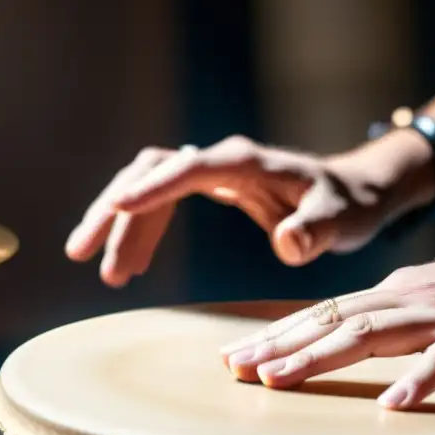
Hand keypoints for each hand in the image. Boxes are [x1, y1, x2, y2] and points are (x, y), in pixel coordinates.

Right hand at [65, 134, 433, 286]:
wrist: (352, 194)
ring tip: (108, 275)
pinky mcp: (209, 186)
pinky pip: (160, 202)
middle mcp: (222, 160)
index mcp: (247, 162)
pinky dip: (141, 231)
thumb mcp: (341, 222)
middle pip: (151, 171)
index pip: (188, 168)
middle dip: (114, 208)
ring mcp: (211, 171)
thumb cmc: (348, 206)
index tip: (116, 206)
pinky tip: (132, 264)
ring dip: (121, 226)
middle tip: (82, 251)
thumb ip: (316, 232)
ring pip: (148, 186)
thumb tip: (288, 244)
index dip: (152, 187)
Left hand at [220, 225, 434, 407]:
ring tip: (278, 379)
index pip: (323, 312)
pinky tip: (394, 403)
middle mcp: (408, 299)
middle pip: (332, 320)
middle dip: (279, 344)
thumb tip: (350, 338)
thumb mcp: (433, 301)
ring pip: (372, 333)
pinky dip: (420, 378)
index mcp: (394, 293)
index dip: (277, 334)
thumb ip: (393, 319)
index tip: (235, 354)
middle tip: (234, 366)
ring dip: (320, 357)